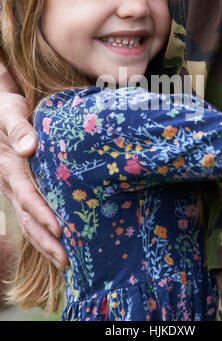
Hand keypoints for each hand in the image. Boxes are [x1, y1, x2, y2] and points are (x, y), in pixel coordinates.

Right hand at [0, 91, 68, 269]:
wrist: (1, 111)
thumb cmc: (7, 109)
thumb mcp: (10, 112)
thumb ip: (18, 128)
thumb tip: (29, 147)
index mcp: (9, 166)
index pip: (26, 195)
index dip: (42, 213)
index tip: (59, 229)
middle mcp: (11, 183)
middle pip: (28, 218)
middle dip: (46, 241)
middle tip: (67, 259)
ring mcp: (16, 188)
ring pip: (29, 221)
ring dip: (45, 243)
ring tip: (66, 261)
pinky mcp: (24, 188)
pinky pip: (32, 215)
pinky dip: (44, 232)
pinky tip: (60, 244)